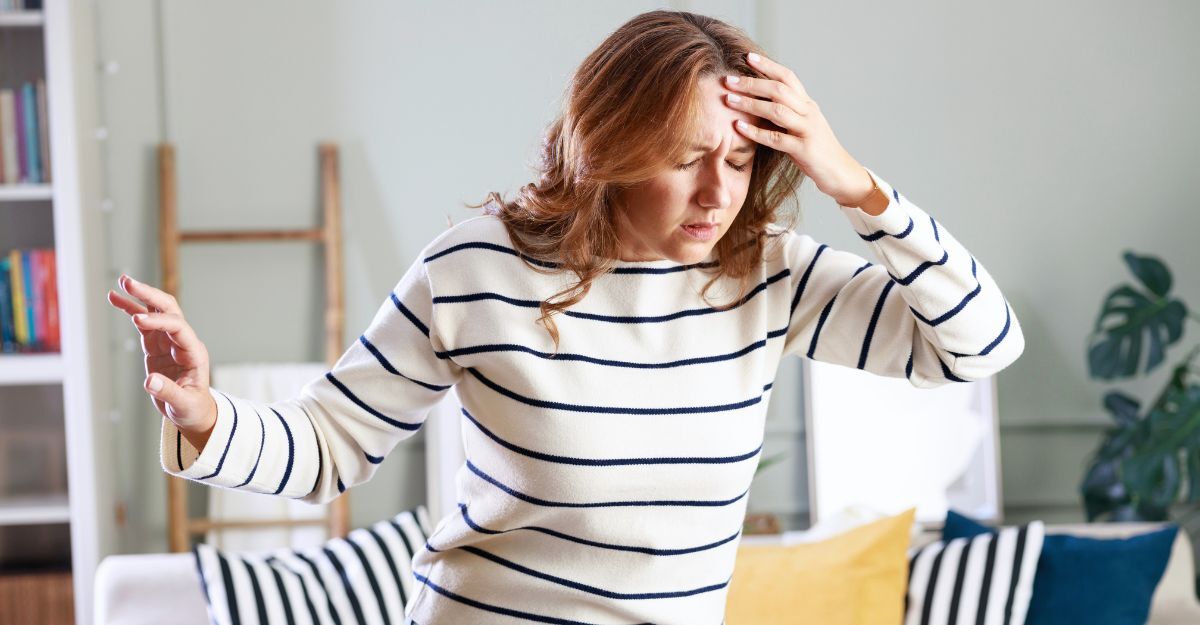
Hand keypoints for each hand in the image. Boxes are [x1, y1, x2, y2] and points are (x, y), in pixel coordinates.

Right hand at [106, 274, 216, 448]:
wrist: (193, 411)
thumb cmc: (192, 408)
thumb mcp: (183, 404)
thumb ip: (168, 392)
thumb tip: (150, 381)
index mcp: (194, 353)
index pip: (178, 327)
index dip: (158, 321)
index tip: (136, 319)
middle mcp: (183, 341)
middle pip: (169, 310)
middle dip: (150, 295)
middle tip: (129, 283)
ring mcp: (170, 340)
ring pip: (156, 311)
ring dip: (140, 296)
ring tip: (121, 282)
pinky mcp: (157, 344)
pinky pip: (143, 322)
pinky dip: (130, 309)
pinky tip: (115, 298)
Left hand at [723, 51, 874, 206]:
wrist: (839, 172)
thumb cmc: (815, 149)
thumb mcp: (802, 125)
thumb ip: (785, 111)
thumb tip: (757, 99)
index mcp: (807, 104)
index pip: (788, 77)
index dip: (768, 65)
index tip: (747, 57)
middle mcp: (808, 112)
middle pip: (779, 90)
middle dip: (751, 83)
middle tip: (728, 80)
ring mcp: (807, 130)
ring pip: (777, 110)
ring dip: (750, 104)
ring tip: (728, 100)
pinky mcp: (804, 149)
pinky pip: (776, 138)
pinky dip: (756, 132)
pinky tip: (739, 127)